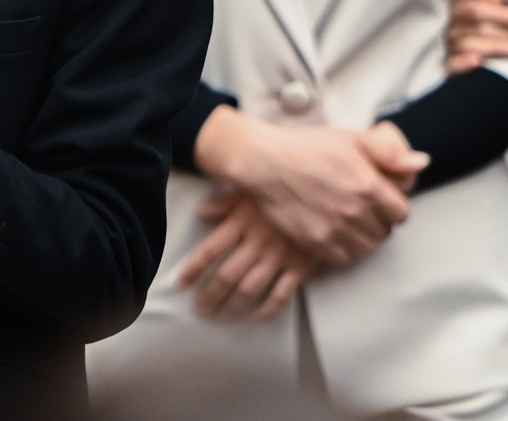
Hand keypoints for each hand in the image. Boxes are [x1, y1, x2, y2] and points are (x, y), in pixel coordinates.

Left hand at [176, 191, 311, 321]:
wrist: (326, 195)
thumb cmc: (284, 190)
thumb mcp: (251, 189)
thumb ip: (226, 202)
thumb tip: (202, 212)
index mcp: (242, 221)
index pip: (210, 250)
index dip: (193, 269)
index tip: (181, 285)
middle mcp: (257, 241)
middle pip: (226, 276)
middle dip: (210, 297)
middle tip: (200, 311)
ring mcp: (279, 256)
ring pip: (249, 289)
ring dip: (232, 307)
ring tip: (220, 317)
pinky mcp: (300, 266)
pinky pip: (281, 294)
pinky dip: (267, 310)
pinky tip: (255, 318)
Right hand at [195, 108, 415, 267]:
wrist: (266, 162)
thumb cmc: (308, 147)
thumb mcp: (352, 140)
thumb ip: (389, 154)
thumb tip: (421, 163)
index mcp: (368, 184)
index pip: (401, 214)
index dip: (395, 209)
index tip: (384, 204)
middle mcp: (355, 210)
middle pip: (385, 233)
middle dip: (379, 223)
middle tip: (366, 213)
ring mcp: (334, 229)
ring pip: (366, 249)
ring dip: (364, 239)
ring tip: (352, 225)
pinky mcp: (315, 242)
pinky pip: (343, 258)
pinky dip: (344, 250)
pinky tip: (336, 235)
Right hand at [446, 0, 507, 73]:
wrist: (464, 54)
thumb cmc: (485, 28)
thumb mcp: (487, 11)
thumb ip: (491, 2)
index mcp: (461, 10)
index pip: (478, 9)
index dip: (502, 14)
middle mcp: (453, 28)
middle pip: (479, 28)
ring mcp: (449, 48)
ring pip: (468, 45)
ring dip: (494, 47)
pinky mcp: (448, 67)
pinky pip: (452, 65)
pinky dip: (463, 63)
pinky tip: (476, 63)